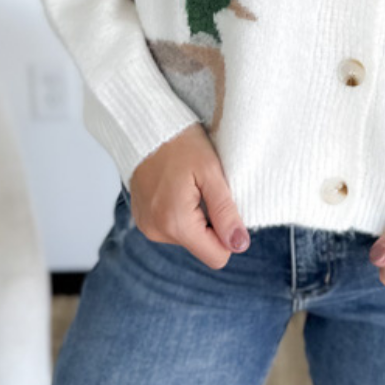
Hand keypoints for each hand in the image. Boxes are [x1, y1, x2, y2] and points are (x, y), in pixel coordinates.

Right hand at [128, 123, 250, 269]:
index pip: (217, 257)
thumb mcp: (211, 172)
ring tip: (188, 185)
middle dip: (211, 222)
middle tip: (203, 188)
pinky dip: (181, 213)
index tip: (223, 204)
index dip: (228, 234)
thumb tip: (239, 244)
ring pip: (189, 237)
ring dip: (196, 216)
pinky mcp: (144, 220)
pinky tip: (177, 188)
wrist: (145, 127)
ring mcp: (148, 227)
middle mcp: (157, 232)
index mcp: (175, 223)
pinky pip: (173, 228)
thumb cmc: (180, 144)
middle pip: (202, 246)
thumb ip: (226, 212)